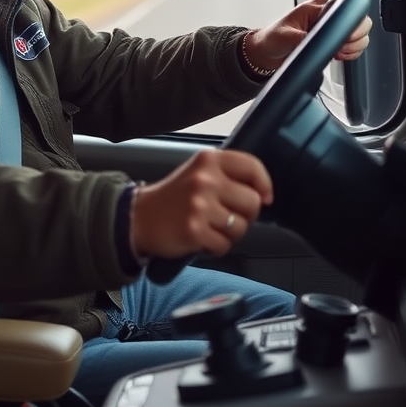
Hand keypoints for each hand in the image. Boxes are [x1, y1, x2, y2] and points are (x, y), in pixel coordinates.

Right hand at [130, 149, 272, 259]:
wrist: (141, 217)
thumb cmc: (175, 196)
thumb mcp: (200, 172)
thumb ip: (228, 175)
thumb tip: (264, 193)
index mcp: (209, 160)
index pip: (252, 167)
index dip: (264, 185)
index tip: (264, 196)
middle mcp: (205, 179)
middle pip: (253, 202)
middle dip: (245, 214)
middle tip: (227, 215)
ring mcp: (199, 205)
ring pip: (241, 226)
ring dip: (230, 233)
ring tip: (211, 226)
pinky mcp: (194, 230)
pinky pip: (224, 245)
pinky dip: (216, 247)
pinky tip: (202, 237)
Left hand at [244, 0, 371, 72]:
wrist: (267, 52)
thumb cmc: (274, 39)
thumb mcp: (286, 37)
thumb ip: (303, 38)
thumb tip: (317, 41)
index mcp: (316, 7)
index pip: (346, 7)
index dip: (351, 23)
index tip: (345, 37)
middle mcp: (327, 15)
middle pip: (360, 20)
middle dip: (356, 36)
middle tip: (342, 47)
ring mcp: (331, 28)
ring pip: (360, 34)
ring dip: (354, 46)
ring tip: (339, 53)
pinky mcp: (333, 41)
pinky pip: (354, 46)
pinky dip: (352, 53)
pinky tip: (339, 56)